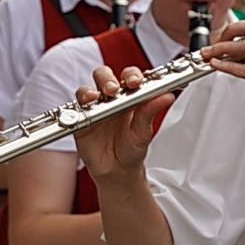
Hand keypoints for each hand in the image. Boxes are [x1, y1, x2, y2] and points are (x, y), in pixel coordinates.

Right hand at [73, 64, 168, 182]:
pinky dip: (79, 104)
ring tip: (96, 97)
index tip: (135, 81)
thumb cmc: (132, 147)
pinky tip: (86, 107)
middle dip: (108, 79)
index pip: (129, 77)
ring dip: (91, 89)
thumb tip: (168, 95)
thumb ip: (151, 111)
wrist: (116, 169)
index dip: (131, 75)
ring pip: (88, 89)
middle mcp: (112, 98)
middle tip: (113, 89)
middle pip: (106, 76)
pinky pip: (76, 107)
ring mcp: (95, 107)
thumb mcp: (143, 131)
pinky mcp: (81, 118)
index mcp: (130, 96)